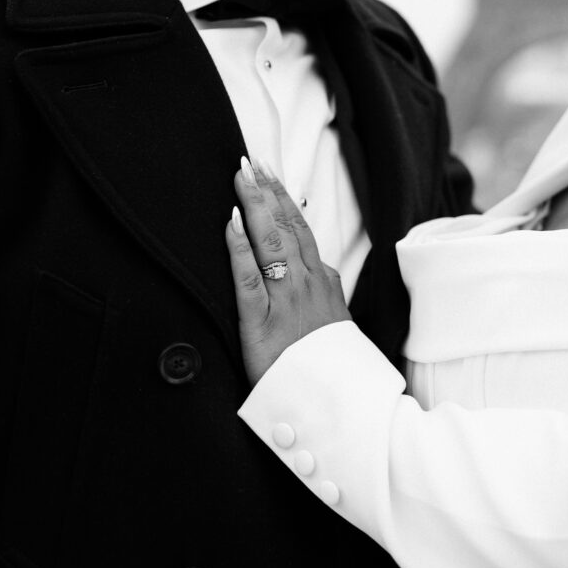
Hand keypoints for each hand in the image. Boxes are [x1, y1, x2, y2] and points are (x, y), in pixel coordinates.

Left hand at [225, 158, 350, 384]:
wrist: (338, 407)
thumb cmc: (332, 369)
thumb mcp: (337, 323)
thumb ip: (328, 294)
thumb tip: (323, 270)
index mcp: (324, 283)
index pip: (302, 230)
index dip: (283, 199)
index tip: (269, 173)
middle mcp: (308, 285)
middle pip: (287, 226)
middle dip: (267, 190)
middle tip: (250, 160)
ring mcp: (287, 302)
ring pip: (271, 243)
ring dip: (254, 205)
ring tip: (240, 176)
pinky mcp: (262, 324)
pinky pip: (248, 279)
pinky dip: (238, 248)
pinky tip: (229, 223)